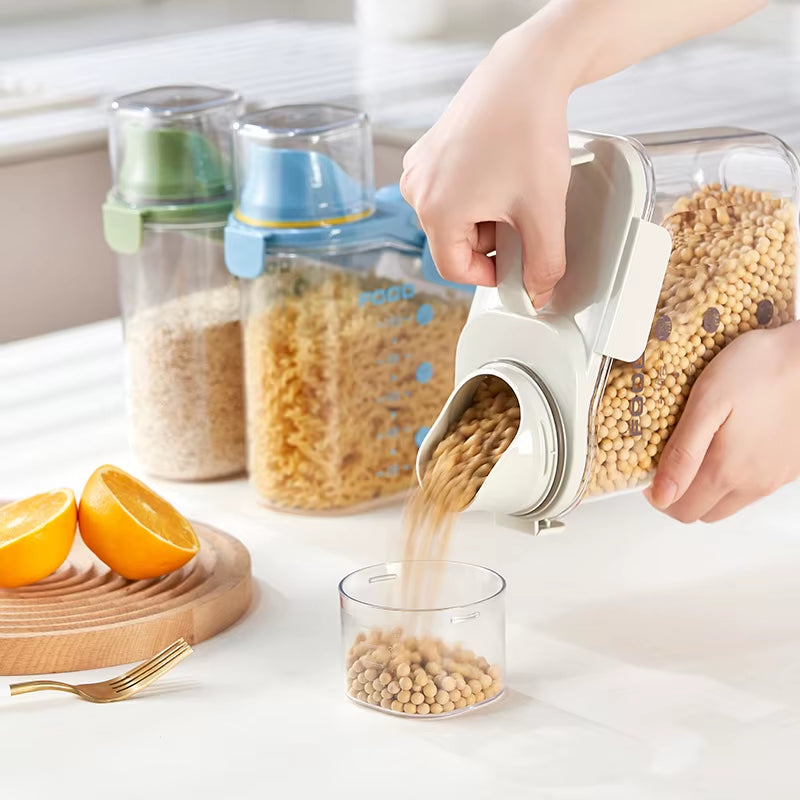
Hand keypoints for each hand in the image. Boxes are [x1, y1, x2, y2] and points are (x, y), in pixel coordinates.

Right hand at [399, 25, 572, 307]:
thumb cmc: (528, 133)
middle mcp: (418, 190)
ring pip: (451, 216)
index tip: (514, 266)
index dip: (489, 275)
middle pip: (452, 242)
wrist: (525, 74)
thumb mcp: (544, 211)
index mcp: (437, 212)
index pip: (454, 269)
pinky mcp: (427, 150)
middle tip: (522, 220)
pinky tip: (500, 172)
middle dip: (489, 241)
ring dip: (482, 216)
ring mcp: (420, 167)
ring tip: (513, 191)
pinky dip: (474, 192)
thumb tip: (539, 294)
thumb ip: (544, 264)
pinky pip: (447, 189)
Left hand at [646, 323, 799, 521]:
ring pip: (729, 503)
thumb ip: (682, 454)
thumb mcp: (705, 404)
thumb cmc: (758, 369)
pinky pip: (754, 487)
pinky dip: (734, 478)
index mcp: (726, 470)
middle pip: (703, 512)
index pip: (680, 509)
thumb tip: (661, 495)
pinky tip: (730, 446)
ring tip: (699, 451)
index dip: (658, 493)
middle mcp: (754, 483)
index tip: (651, 467)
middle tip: (670, 460)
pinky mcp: (789, 468)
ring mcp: (774, 478)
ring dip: (707, 488)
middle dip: (679, 494)